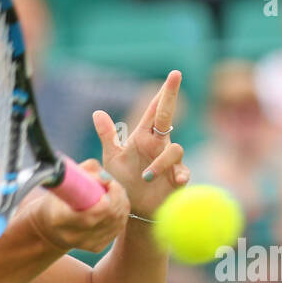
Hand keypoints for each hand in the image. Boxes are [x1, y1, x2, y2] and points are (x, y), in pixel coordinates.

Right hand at [21, 159, 128, 252]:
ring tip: (114, 191)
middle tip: (113, 184)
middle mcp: (72, 235)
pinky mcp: (97, 247)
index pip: (89, 215)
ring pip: (117, 221)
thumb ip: (85, 171)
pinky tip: (115, 204)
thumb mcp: (64, 181)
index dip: (106, 199)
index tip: (108, 182)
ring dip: (121, 202)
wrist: (51, 228)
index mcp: (59, 218)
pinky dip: (121, 213)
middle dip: (117, 195)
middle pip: (108, 216)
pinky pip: (118, 227)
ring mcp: (86, 244)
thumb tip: (107, 178)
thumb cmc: (59, 199)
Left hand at [92, 70, 189, 218]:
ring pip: (175, 150)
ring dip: (161, 162)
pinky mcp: (178, 179)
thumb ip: (108, 136)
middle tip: (175, 75)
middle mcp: (159, 146)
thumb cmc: (124, 180)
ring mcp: (170, 162)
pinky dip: (181, 175)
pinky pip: (184, 172)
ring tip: (146, 177)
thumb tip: (97, 112)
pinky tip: (177, 180)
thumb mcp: (112, 158)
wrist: (132, 208)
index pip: (154, 111)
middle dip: (171, 97)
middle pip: (167, 118)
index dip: (164, 93)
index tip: (173, 74)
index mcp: (144, 137)